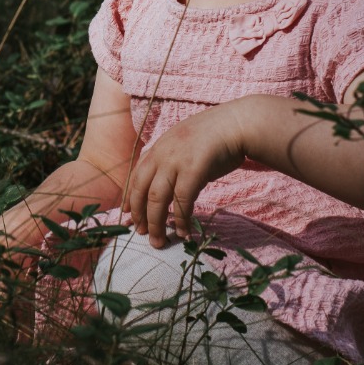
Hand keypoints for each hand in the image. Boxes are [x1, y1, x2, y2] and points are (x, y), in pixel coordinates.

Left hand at [122, 102, 247, 246]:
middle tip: (142, 234)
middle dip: (140, 215)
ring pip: (157, 199)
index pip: (136, 175)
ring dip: (156, 223)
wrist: (236, 123)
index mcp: (158, 147)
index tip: (127, 213)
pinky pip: (182, 201)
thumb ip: (171, 159)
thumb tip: (166, 181)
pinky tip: (183, 231)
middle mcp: (162, 154)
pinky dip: (181, 219)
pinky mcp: (193, 170)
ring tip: (159, 241)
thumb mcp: (183, 142)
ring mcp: (176, 161)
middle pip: (141, 190)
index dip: (130, 197)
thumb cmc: (214, 134)